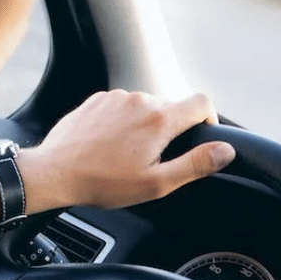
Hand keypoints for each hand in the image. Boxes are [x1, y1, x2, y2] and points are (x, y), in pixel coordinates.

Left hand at [18, 90, 236, 211]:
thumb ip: (195, 165)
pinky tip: (110, 146)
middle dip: (171, 131)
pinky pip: (122, 107)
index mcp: (160, 119)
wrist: (55, 172)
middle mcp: (140, 99)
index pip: (202, 103)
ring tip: (128, 156)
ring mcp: (117, 97)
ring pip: (146, 107)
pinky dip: (124, 123)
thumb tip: (225, 151)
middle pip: (172, 107)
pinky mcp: (98, 99)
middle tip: (154, 160)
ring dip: (145, 127)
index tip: (201, 137)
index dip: (209, 120)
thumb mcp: (156, 183)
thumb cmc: (103, 182)